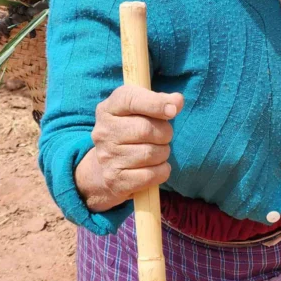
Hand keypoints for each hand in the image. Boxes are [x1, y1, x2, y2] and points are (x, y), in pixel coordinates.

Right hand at [75, 85, 183, 212]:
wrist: (106, 168)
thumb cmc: (131, 131)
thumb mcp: (139, 111)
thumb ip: (159, 101)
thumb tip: (177, 101)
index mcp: (108, 109)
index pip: (131, 100)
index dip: (156, 103)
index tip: (173, 110)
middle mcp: (103, 132)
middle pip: (146, 129)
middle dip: (165, 133)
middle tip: (165, 136)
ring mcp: (107, 157)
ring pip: (151, 153)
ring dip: (164, 153)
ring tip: (159, 151)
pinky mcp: (115, 180)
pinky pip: (151, 175)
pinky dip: (162, 171)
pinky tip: (157, 167)